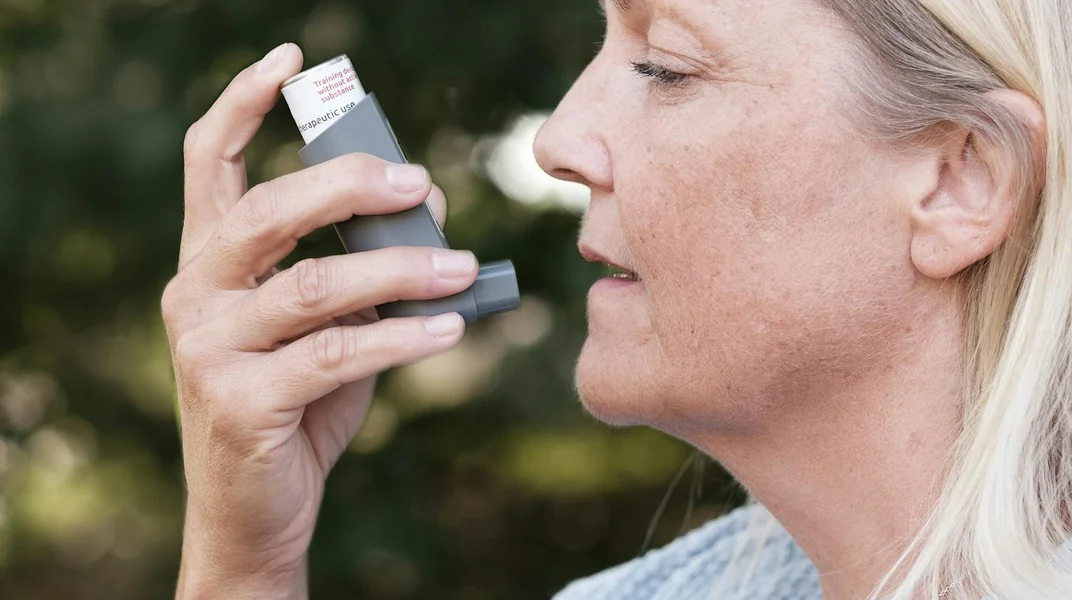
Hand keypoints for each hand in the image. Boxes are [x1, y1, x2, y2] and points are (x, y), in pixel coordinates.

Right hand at [164, 43, 475, 599]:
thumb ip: (364, 266)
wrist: (256, 510)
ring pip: (313, 286)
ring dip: (399, 270)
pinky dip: (401, 336)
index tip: (290, 60)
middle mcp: (195, 294)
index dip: (241, 104)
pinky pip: (336, 354)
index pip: (207, 165)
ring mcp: (209, 349)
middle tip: (417, 182)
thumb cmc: (297, 404)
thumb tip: (428, 200)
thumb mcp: (331, 325)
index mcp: (209, 262)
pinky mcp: (240, 401)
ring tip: (460, 265)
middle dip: (347, 185)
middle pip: (266, 212)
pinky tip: (449, 328)